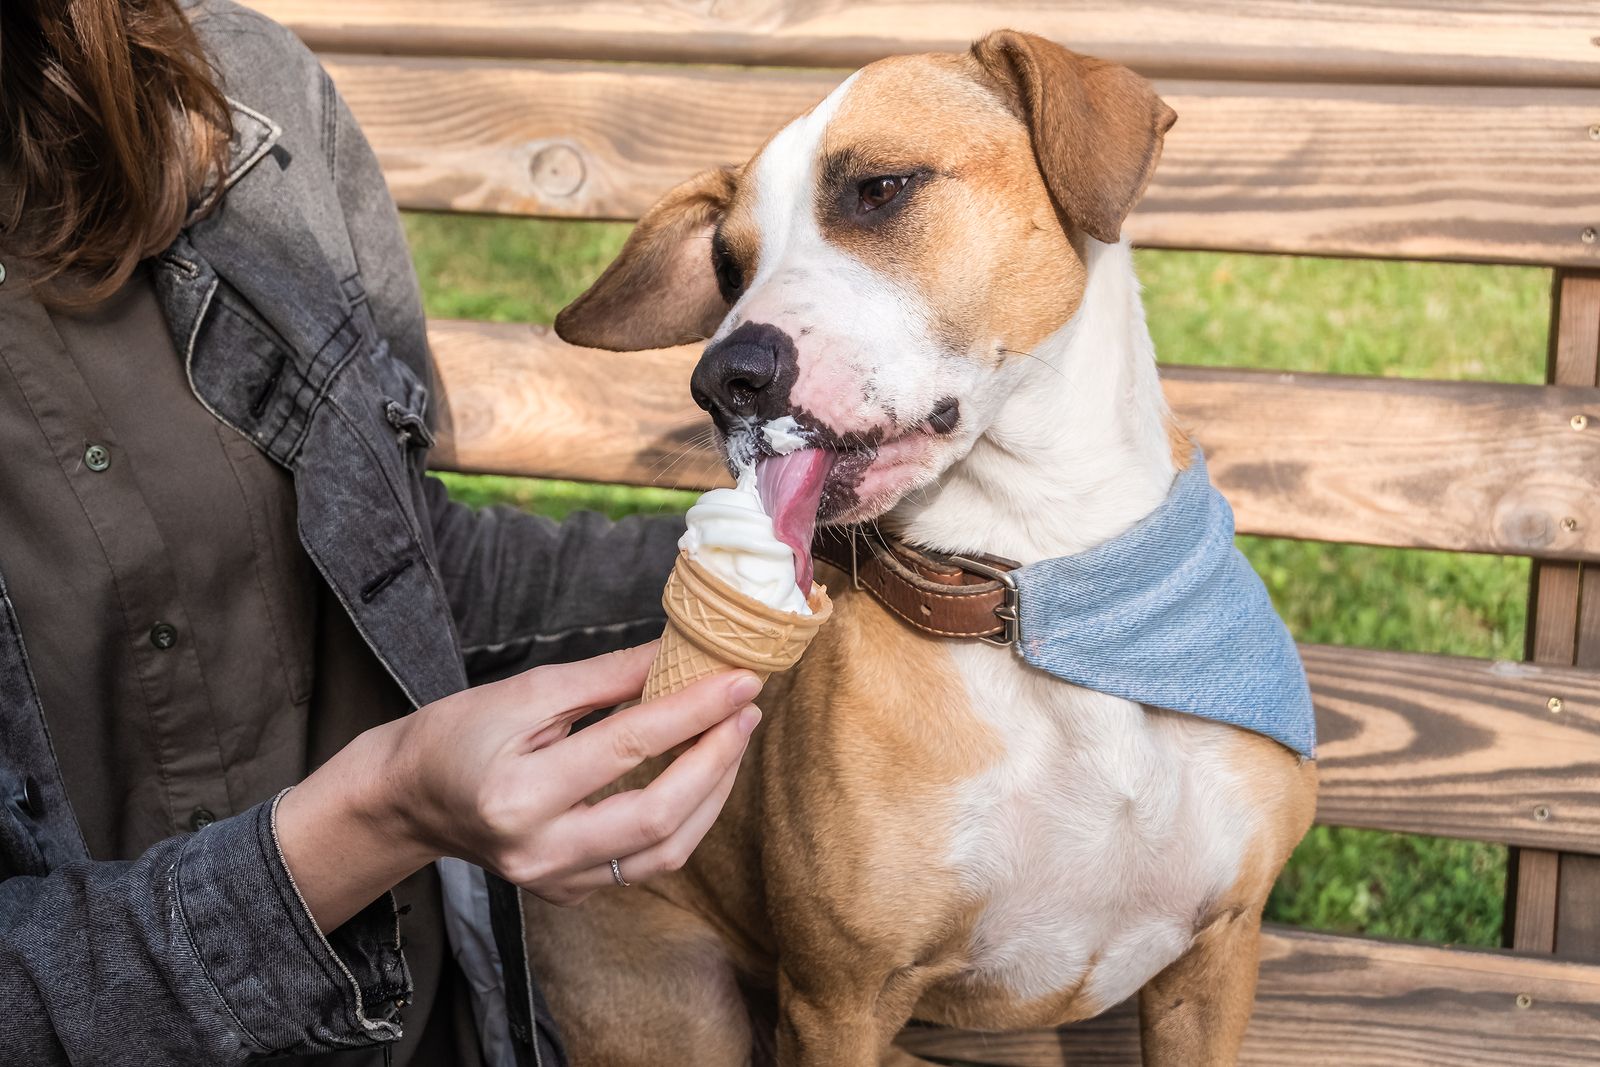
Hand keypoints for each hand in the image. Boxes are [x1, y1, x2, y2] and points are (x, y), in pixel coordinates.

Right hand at [276, 643, 761, 928]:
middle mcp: (538, 852)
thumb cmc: (460, 734)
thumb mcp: (527, 692)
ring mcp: (556, 882)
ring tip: (733, 738)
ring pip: (665, 852)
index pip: (629, 746)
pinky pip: (646, 864)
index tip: (739, 677)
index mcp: (517, 794)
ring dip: (713, 793)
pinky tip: (701, 775)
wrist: (411, 798)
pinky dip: (685, 819)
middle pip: (659, 816)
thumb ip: (607, 678)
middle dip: (717, 759)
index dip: (694, 709)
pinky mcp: (571, 894)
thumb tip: (679, 655)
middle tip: (746, 710)